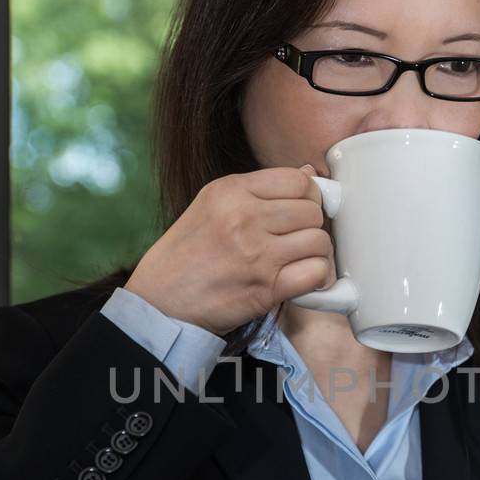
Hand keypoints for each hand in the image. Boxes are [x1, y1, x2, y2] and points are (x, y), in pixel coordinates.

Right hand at [123, 163, 335, 336]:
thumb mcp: (211, 207)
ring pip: (320, 241)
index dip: (308, 196)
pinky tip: (301, 279)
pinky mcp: (266, 287)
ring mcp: (257, 253)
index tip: (300, 211)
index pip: (298, 180)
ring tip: (297, 260)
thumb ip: (258, 191)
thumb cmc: (184, 256)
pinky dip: (317, 278)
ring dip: (315, 253)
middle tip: (296, 240)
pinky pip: (317, 272)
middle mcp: (244, 217)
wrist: (159, 303)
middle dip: (312, 226)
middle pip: (312, 211)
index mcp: (230, 191)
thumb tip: (308, 176)